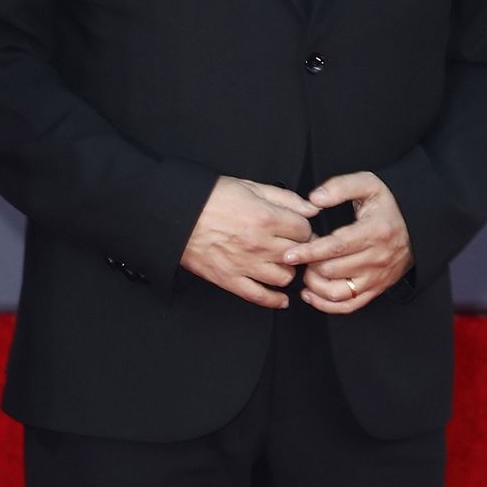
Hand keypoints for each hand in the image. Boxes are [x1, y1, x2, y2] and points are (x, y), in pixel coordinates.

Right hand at [180, 176, 316, 308]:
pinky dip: (274, 300)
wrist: (175, 214)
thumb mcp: (249, 186)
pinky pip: (260, 297)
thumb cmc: (209, 198)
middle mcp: (259, 244)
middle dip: (299, 248)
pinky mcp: (230, 280)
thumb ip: (283, 197)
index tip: (298, 228)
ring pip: (284, 277)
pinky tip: (281, 298)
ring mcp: (245, 265)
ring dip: (287, 270)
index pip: (304, 230)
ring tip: (280, 263)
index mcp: (265, 218)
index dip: (304, 228)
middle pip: (298, 254)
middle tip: (292, 245)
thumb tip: (311, 209)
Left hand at [284, 170, 411, 312]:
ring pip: (338, 292)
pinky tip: (310, 293)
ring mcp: (376, 277)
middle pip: (332, 271)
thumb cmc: (387, 207)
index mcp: (374, 232)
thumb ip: (340, 187)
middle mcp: (377, 258)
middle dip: (309, 265)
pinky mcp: (375, 290)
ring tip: (306, 272)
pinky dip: (325, 304)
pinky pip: (348, 306)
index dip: (309, 252)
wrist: (416, 228)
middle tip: (300, 256)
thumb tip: (315, 198)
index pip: (336, 247)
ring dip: (314, 285)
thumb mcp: (369, 185)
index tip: (289, 254)